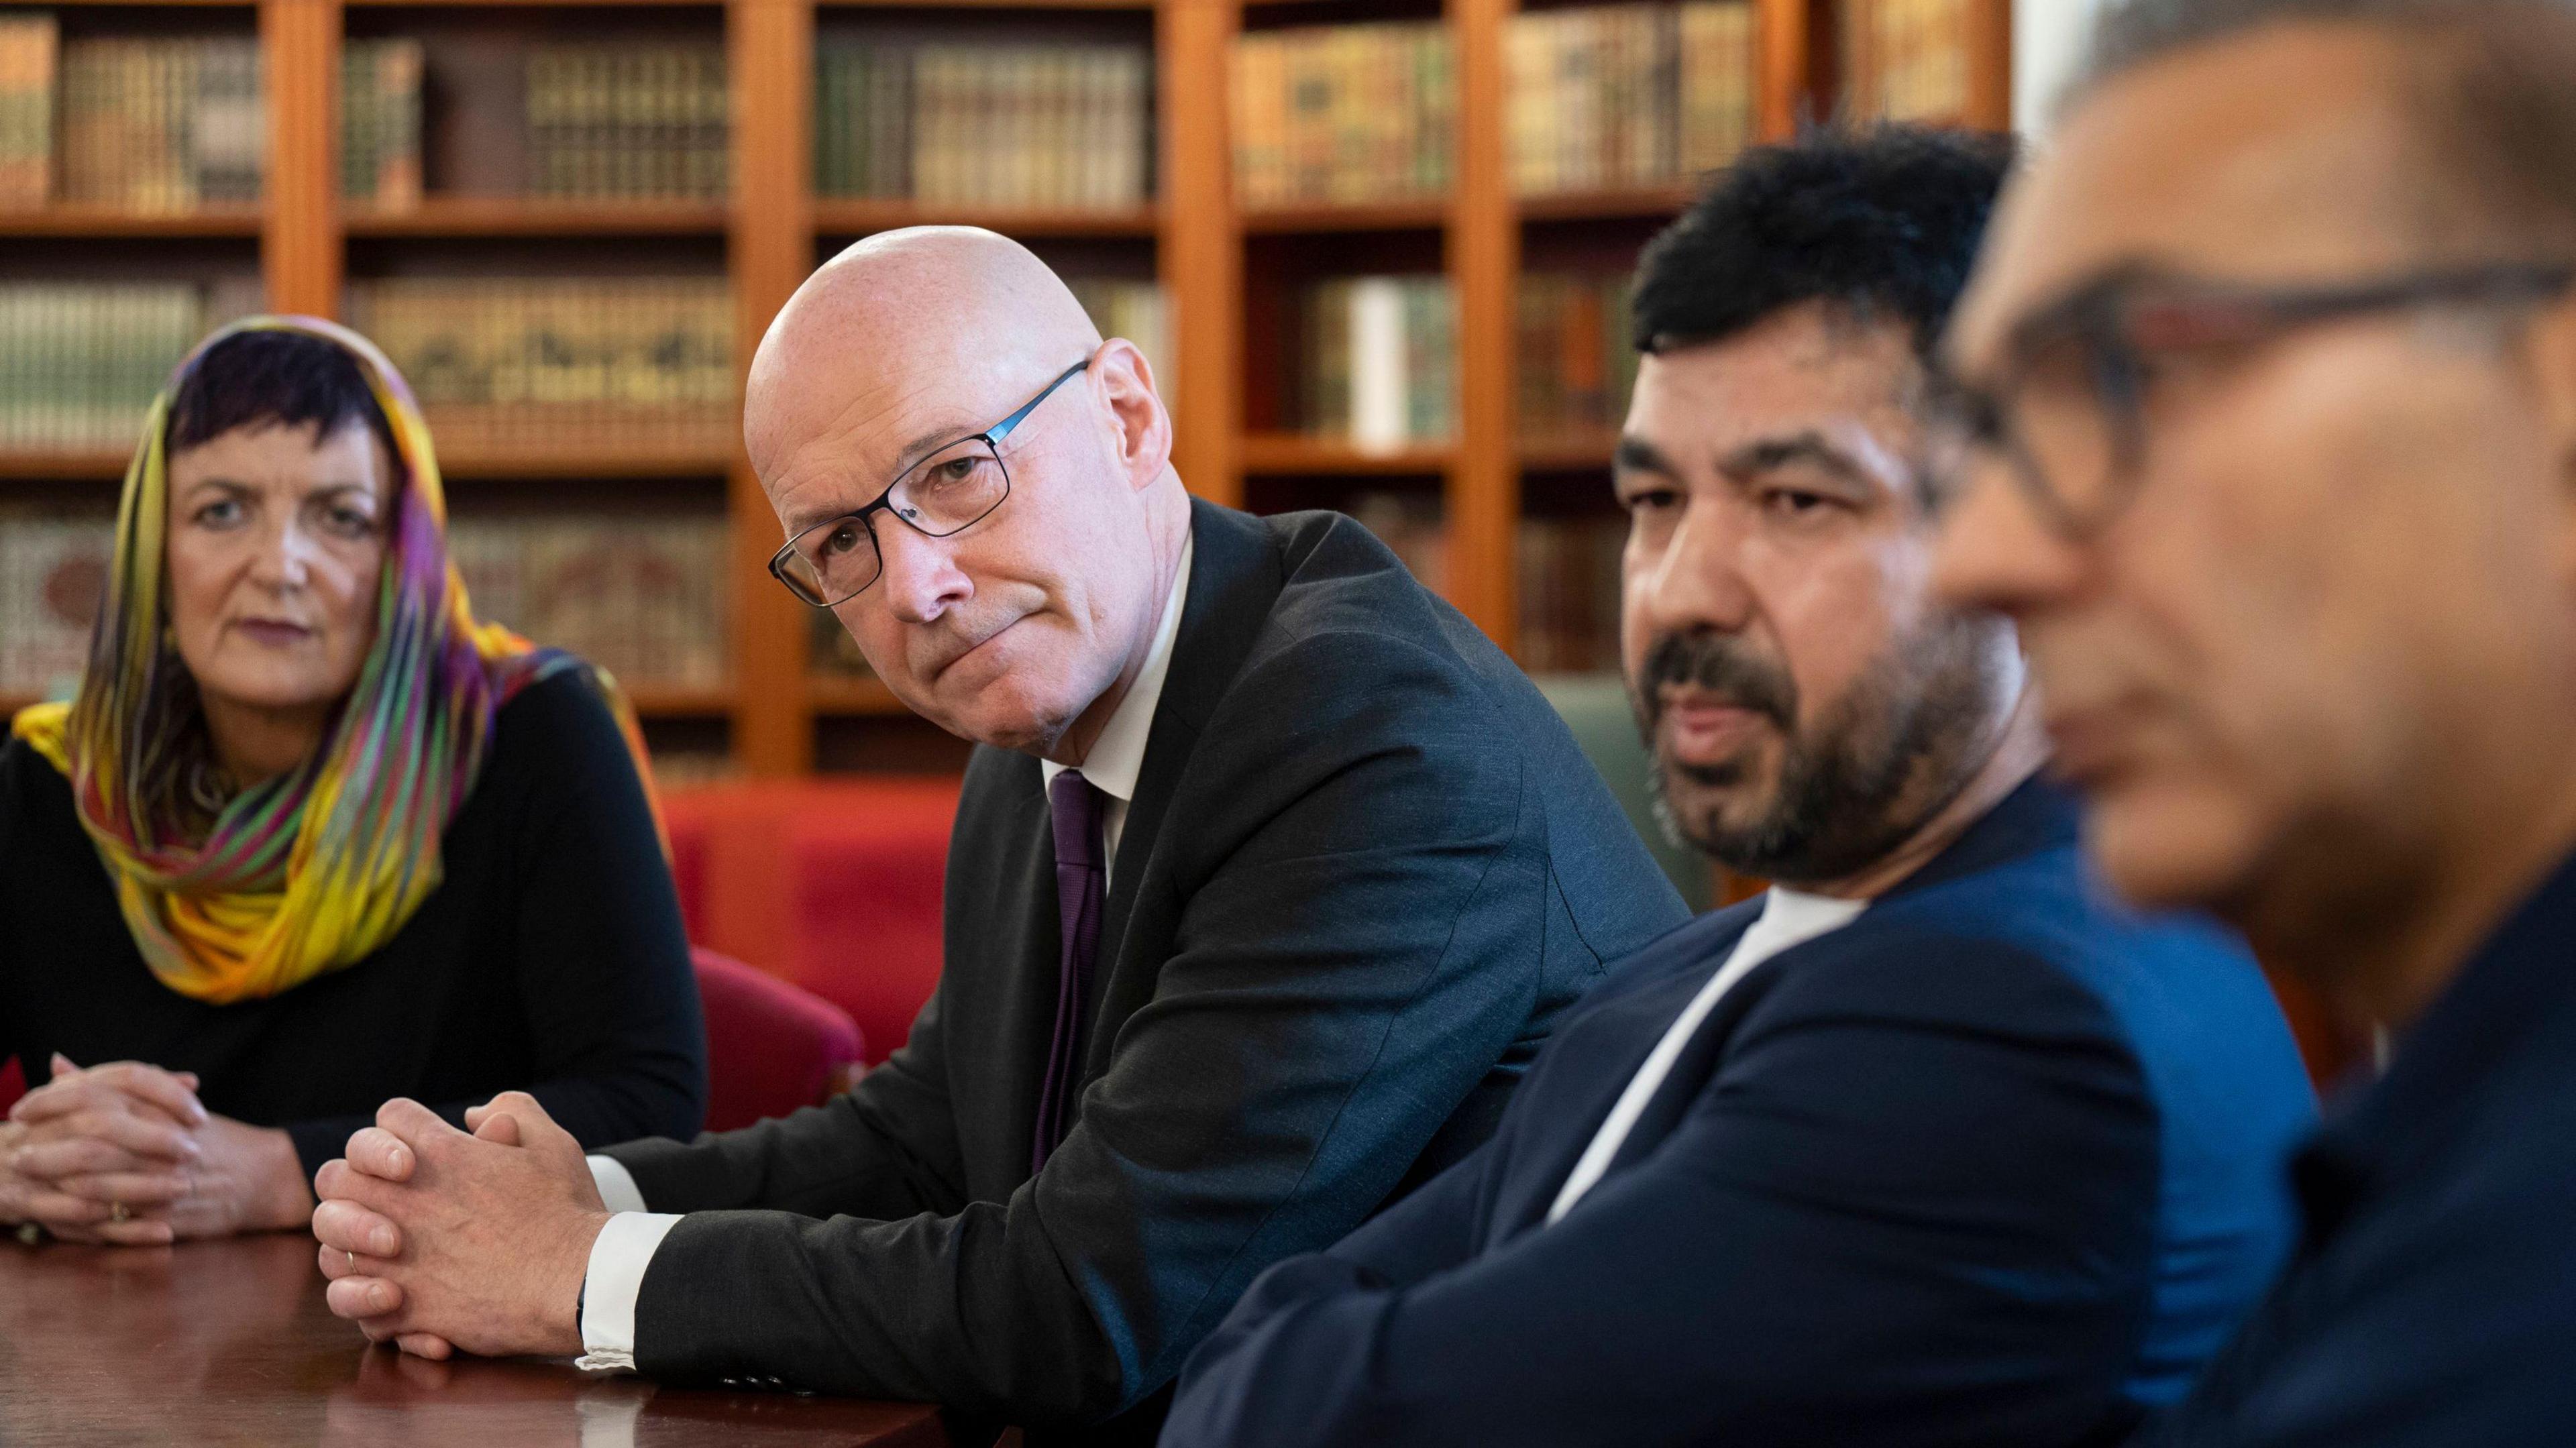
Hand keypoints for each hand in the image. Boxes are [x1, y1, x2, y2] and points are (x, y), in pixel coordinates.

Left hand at [5, 1056, 312, 1242]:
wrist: (263, 1175)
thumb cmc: (208, 1136)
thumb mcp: (165, 1102)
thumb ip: (108, 1084)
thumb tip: (57, 1064)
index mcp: (162, 1106)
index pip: (98, 1094)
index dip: (52, 1101)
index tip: (22, 1108)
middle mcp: (164, 1140)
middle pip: (93, 1140)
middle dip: (47, 1146)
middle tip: (16, 1151)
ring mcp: (168, 1179)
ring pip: (102, 1182)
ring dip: (57, 1183)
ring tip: (27, 1183)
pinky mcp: (170, 1216)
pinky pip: (119, 1220)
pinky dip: (83, 1218)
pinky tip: (56, 1214)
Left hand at [312, 1093, 609, 1360]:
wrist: (575, 1283)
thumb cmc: (566, 1212)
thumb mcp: (552, 1143)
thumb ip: (512, 1111)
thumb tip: (476, 1115)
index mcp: (441, 1153)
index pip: (391, 1117)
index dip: (403, 1128)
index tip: (422, 1149)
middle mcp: (405, 1199)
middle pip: (336, 1175)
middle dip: (355, 1180)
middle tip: (390, 1198)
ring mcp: (397, 1256)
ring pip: (329, 1242)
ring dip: (347, 1242)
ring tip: (384, 1250)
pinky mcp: (403, 1305)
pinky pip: (350, 1299)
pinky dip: (363, 1297)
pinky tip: (394, 1293)